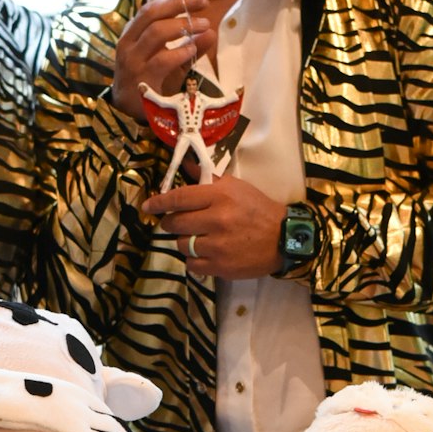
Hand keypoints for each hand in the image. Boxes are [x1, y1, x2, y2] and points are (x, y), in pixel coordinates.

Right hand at [111, 0, 216, 117]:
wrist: (130, 112)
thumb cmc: (150, 82)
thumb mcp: (173, 62)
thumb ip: (189, 46)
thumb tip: (210, 32)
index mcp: (133, 34)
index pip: (151, 8)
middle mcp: (129, 44)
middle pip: (151, 14)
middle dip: (178, 4)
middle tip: (202, 1)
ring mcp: (132, 61)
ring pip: (155, 32)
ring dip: (182, 26)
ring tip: (204, 25)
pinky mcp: (140, 79)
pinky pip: (161, 60)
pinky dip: (179, 53)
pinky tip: (192, 49)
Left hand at [142, 175, 284, 279]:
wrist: (284, 238)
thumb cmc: (258, 209)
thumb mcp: (236, 187)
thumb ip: (208, 179)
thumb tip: (184, 165)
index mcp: (220, 196)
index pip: (179, 198)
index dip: (159, 203)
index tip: (148, 206)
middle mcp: (216, 220)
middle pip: (175, 223)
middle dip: (171, 223)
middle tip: (177, 223)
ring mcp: (218, 245)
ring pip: (182, 245)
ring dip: (185, 242)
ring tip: (198, 238)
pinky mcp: (221, 266)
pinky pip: (192, 264)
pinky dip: (194, 259)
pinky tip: (205, 253)